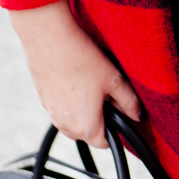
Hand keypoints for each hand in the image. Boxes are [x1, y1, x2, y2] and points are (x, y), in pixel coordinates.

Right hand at [9, 0, 140, 147]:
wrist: (47, 35)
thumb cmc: (80, 58)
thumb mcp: (114, 80)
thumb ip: (129, 103)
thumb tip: (137, 115)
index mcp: (85, 127)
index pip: (103, 143)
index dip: (113, 130)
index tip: (116, 116)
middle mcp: (66, 126)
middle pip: (87, 135)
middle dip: (96, 121)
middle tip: (102, 95)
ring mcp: (51, 113)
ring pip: (71, 123)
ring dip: (81, 113)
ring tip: (87, 86)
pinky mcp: (42, 100)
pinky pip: (59, 109)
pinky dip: (67, 102)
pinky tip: (73, 80)